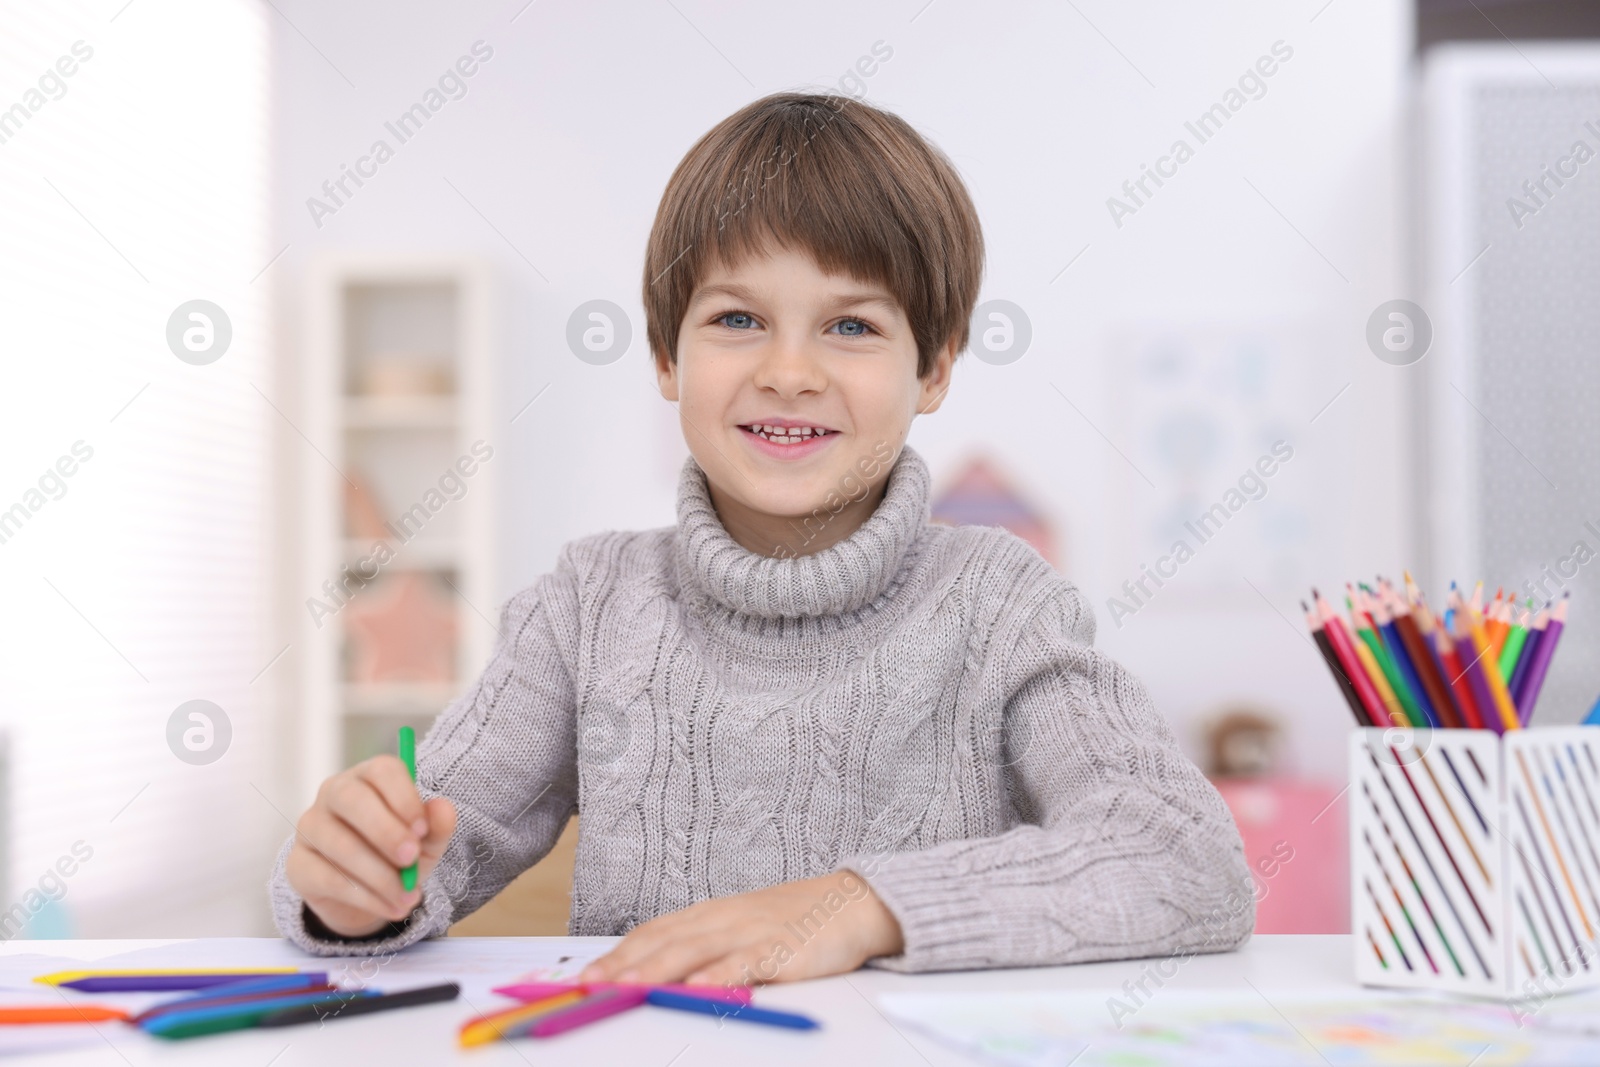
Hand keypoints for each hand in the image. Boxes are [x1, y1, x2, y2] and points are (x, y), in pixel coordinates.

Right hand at [285, 756, 456, 938]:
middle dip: (385, 831)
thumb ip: (437, 825)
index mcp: (369, 777)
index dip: (403, 797)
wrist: (368, 893)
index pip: (381, 771)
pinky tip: (391, 907)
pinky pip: (328, 878)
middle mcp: (334, 793)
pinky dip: (365, 897)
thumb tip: (443, 807)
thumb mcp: (426, 842)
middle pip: (350, 798)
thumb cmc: (399, 853)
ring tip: (409, 896)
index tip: (422, 829)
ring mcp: (310, 826)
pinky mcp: (298, 864)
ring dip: (379, 875)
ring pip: (339, 844)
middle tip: (411, 858)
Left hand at [577, 870, 903, 985]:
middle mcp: (724, 919)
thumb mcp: (741, 927)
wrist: (851, 904)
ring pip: (695, 950)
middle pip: (664, 941)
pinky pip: (746, 962)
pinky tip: (699, 988)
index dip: (617, 953)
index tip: (586, 974)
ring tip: (626, 985)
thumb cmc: (793, 920)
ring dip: (656, 969)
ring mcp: (752, 932)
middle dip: (623, 964)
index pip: (653, 932)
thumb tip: (658, 976)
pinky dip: (720, 975)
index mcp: (711, 914)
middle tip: (590, 984)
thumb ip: (703, 948)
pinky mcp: (782, 949)